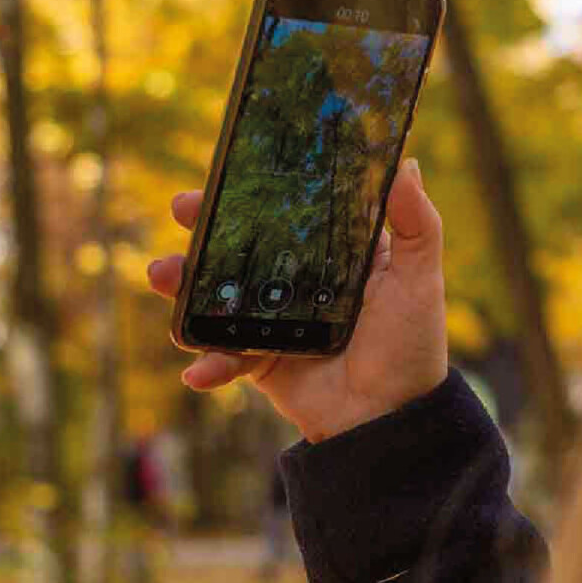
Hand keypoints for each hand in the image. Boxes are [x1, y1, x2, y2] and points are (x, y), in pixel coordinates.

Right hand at [146, 157, 449, 442]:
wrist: (392, 420)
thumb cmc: (411, 346)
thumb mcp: (419, 278)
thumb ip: (415, 223)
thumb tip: (407, 162)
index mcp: (334, 257)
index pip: (287, 214)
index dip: (254, 193)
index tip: (224, 171)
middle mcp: (298, 284)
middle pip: (240, 249)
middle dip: (203, 229)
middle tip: (182, 211)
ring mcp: (274, 323)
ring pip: (217, 297)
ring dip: (181, 287)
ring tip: (162, 275)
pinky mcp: (262, 363)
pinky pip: (224, 356)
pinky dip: (208, 363)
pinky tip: (198, 372)